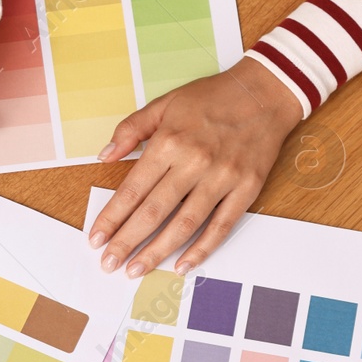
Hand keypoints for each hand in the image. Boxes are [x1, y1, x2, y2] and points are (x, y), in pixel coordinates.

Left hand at [90, 57, 303, 276]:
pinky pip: (221, 225)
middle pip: (154, 212)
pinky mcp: (247, 188)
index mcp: (169, 142)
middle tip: (108, 264)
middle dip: (127, 242)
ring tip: (135, 270)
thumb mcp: (164, 104)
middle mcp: (194, 162)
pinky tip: (182, 265)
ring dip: (157, 251)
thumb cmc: (212, 98)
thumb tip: (104, 155)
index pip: (132, 190)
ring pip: (184, 224)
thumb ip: (131, 129)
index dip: (111, 218)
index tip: (95, 238)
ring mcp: (223, 177)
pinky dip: (202, 249)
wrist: (266, 91)